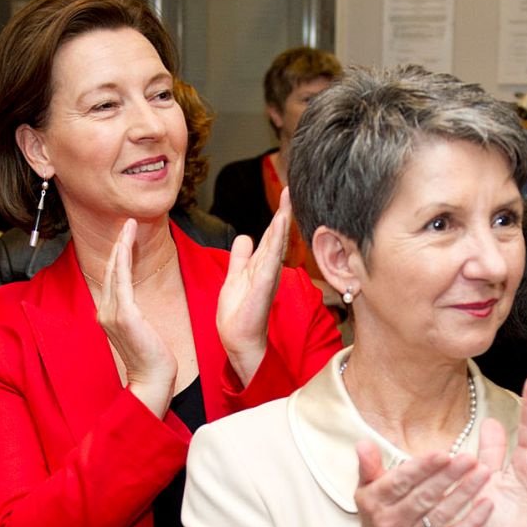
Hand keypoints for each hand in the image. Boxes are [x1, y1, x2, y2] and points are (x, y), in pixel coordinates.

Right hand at [94, 219, 176, 415]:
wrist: (153, 380)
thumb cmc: (153, 359)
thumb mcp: (142, 331)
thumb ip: (135, 314)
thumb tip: (138, 305)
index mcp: (109, 315)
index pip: (113, 279)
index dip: (118, 256)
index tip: (126, 237)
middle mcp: (105, 312)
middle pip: (110, 270)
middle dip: (118, 244)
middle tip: (127, 222)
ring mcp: (111, 313)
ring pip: (114, 270)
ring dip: (121, 244)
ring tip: (128, 225)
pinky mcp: (123, 315)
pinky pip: (121, 279)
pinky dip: (123, 257)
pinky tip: (126, 241)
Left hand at [213, 187, 291, 385]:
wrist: (238, 338)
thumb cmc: (239, 313)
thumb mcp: (235, 276)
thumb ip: (240, 257)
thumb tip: (244, 236)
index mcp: (262, 265)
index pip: (271, 235)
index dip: (277, 215)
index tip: (284, 193)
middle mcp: (268, 268)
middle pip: (278, 235)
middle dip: (284, 211)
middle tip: (291, 188)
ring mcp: (268, 276)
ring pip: (277, 243)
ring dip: (282, 220)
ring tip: (287, 199)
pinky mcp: (264, 285)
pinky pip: (271, 258)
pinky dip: (277, 240)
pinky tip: (280, 224)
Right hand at [354, 444, 493, 526]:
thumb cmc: (378, 519)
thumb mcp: (366, 492)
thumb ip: (368, 466)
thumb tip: (363, 443)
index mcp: (376, 503)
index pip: (401, 482)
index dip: (422, 468)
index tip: (443, 454)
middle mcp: (392, 523)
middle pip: (425, 497)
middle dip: (449, 477)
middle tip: (471, 458)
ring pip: (442, 515)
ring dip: (465, 493)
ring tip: (484, 473)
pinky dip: (472, 522)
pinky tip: (487, 504)